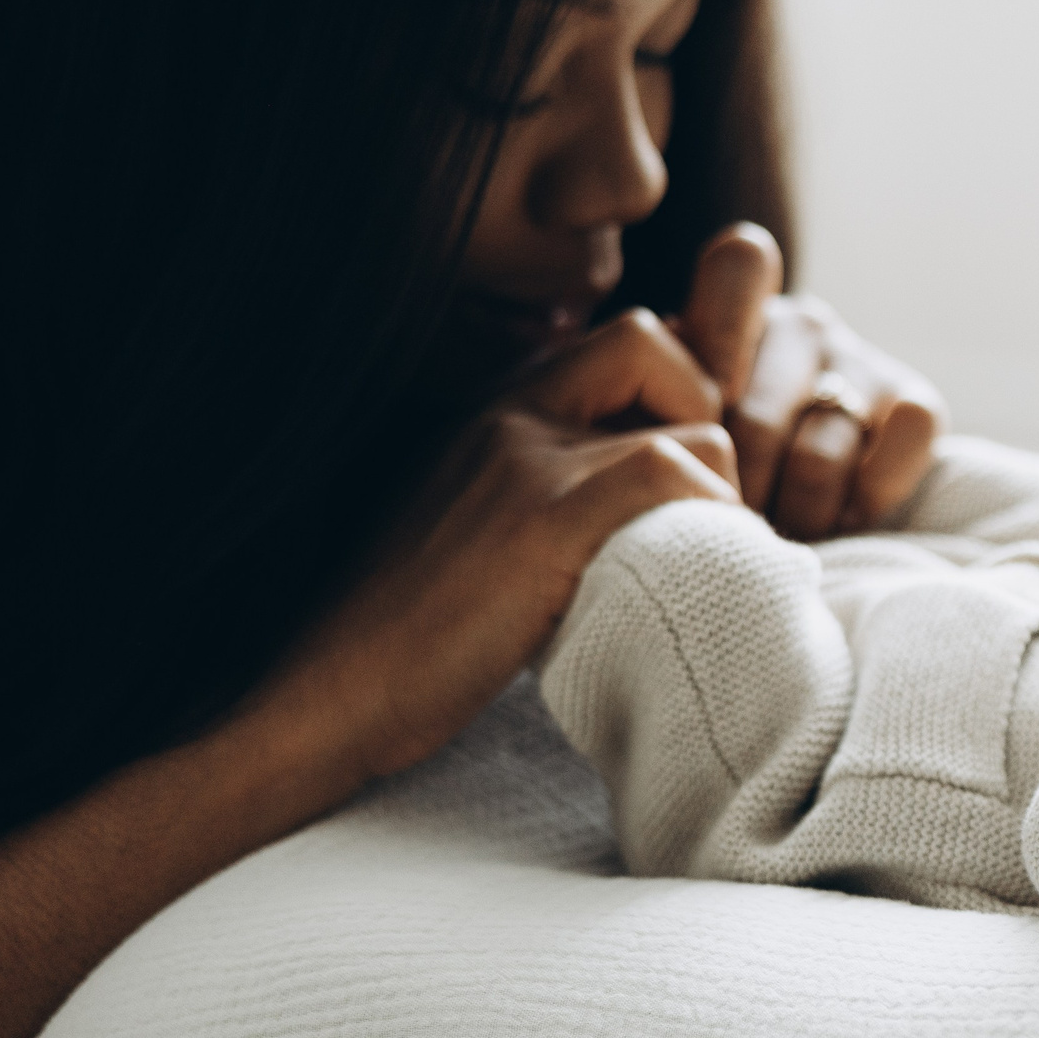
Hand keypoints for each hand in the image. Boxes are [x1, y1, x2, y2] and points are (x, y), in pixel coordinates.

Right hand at [251, 308, 740, 783]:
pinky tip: (680, 584)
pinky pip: (671, 476)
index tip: (676, 478)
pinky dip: (707, 527)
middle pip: (658, 347)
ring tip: (685, 563)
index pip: (624, 341)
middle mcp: (509, 415)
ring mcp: (526, 461)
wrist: (323, 696)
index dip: (673, 394)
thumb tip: (649, 481)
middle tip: (695, 514)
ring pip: (695, 426)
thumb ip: (549, 486)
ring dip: (716, 497)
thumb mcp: (481, 529)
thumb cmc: (409, 637)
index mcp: (495, 412)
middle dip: (704, 420)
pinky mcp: (543, 519)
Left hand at [673, 222, 948, 539]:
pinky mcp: (918, 405)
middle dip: (735, 491)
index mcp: (735, 305)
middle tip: (719, 530)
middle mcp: (804, 322)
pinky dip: (871, 493)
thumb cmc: (696, 470)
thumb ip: (646, 400)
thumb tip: (658, 430)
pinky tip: (842, 516)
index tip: (699, 424)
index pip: (743, 262)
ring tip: (772, 539)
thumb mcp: (653, 427)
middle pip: (757, 418)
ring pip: (820, 456)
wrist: (770, 520)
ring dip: (792, 517)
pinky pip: (909, 435)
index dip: (718, 342)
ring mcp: (862, 362)